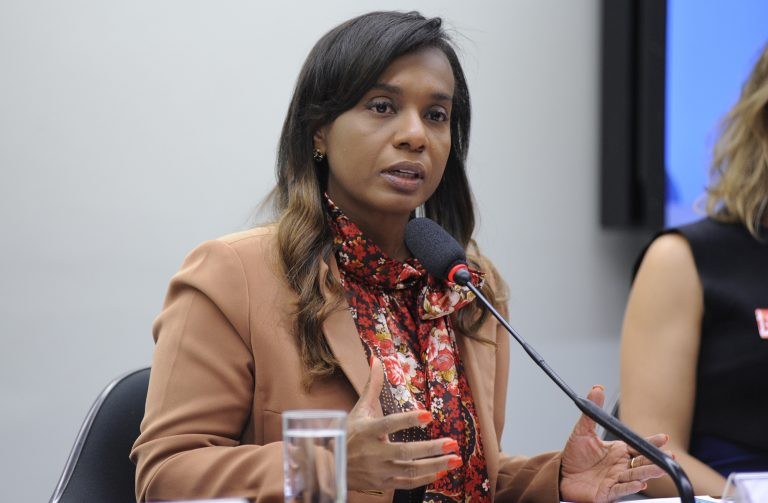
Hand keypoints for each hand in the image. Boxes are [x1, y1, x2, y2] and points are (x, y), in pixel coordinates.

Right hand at [346, 358, 462, 490]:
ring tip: (455, 458)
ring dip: (434, 464)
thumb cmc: (348, 433)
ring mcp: (378, 470)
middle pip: (404, 451)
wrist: (331, 466)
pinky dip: (425, 478)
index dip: (408, 420)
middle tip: (452, 443)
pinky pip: (406, 482)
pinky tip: (441, 471)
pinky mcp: (382, 483)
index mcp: (366, 431)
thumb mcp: (359, 409)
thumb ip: (373, 386)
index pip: (389, 424)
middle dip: (431, 448)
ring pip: (409, 469)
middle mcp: (372, 452)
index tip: (428, 415)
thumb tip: (376, 359)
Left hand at [559, 385, 668, 502]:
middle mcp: (620, 465)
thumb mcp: (582, 430)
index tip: (664, 438)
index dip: (652, 442)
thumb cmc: (574, 455)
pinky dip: (631, 486)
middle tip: (670, 456)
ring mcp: (615, 479)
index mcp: (618, 451)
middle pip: (642, 462)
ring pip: (635, 476)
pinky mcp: (607, 492)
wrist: (560, 473)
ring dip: (648, 473)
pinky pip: (621, 489)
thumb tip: (597, 389)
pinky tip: (640, 483)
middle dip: (656, 460)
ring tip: (659, 469)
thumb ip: (592, 411)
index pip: (638, 445)